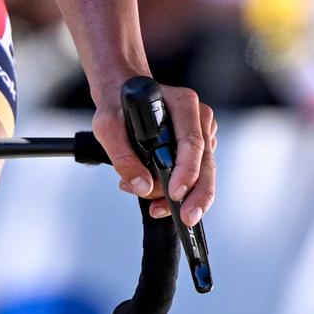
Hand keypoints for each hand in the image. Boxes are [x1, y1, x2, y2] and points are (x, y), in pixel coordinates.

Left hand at [90, 79, 215, 227]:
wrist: (122, 95)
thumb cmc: (116, 106)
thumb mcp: (107, 126)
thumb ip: (122, 156)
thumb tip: (142, 186)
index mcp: (183, 104)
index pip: (192, 142)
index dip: (187, 171)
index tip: (176, 193)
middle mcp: (199, 118)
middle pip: (207, 163)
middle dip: (197, 195)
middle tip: (187, 219)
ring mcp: (202, 134)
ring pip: (202, 174)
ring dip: (182, 196)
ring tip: (154, 206)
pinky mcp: (199, 149)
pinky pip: (195, 176)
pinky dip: (177, 191)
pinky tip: (156, 196)